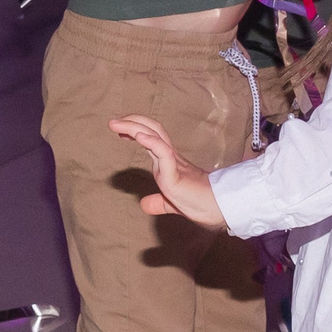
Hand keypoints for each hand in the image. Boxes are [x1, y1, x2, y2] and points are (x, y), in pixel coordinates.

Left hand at [117, 114, 228, 229]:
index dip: (136, 130)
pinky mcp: (176, 174)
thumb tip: (145, 204)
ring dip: (134, 127)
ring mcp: (173, 164)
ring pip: (155, 136)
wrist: (218, 210)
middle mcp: (170, 158)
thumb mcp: (173, 203)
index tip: (120, 131)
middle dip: (132, 122)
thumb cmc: (200, 203)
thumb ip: (159, 202)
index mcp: (169, 162)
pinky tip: (139, 136)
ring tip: (116, 124)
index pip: (152, 138)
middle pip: (152, 130)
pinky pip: (163, 153)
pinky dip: (151, 142)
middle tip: (113, 122)